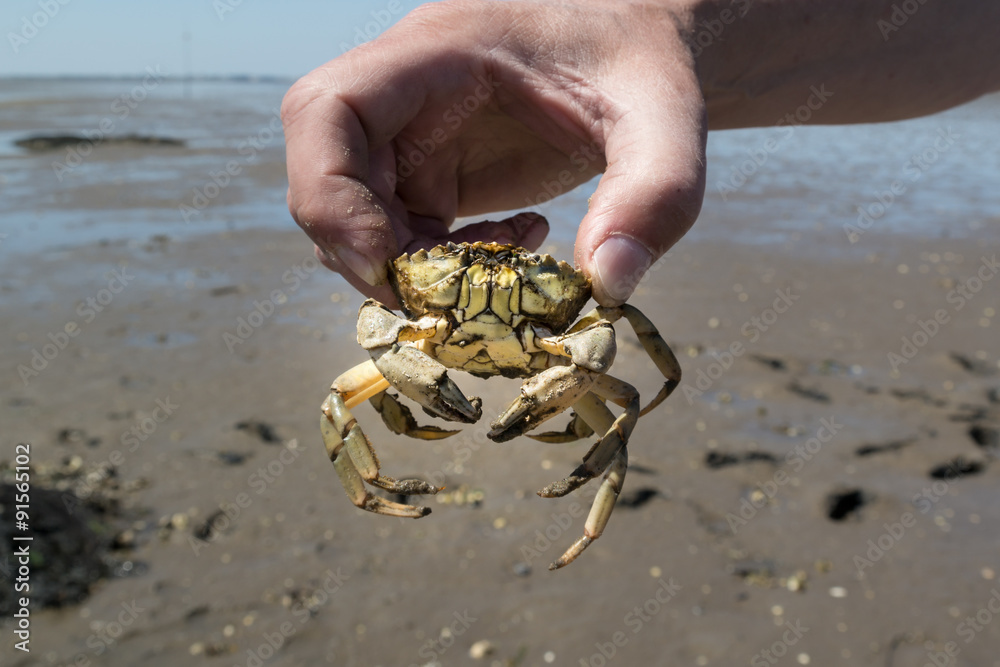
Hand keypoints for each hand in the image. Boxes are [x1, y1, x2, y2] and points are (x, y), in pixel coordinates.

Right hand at [281, 0, 705, 305]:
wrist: (641, 47)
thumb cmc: (645, 62)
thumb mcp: (664, 118)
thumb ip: (652, 193)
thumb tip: (606, 285)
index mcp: (434, 55)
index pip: (324, 110)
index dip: (329, 193)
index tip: (386, 262)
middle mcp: (404, 96)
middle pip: (325, 178)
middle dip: (370, 252)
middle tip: (448, 295)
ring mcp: (413, 138)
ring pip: (357, 219)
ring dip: (412, 268)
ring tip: (505, 262)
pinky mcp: (434, 175)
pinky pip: (402, 235)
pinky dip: (442, 268)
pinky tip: (516, 244)